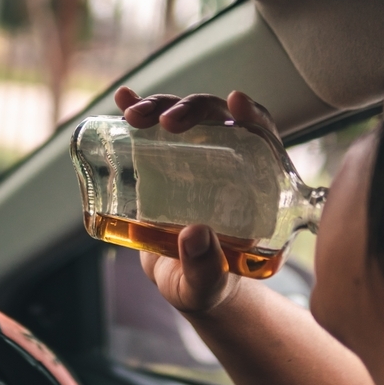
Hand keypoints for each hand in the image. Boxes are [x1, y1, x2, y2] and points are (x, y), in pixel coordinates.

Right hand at [113, 87, 280, 314]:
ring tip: (133, 116)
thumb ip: (206, 267)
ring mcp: (191, 158)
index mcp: (252, 185)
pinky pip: (151, 129)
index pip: (261, 138)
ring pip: (181, 117)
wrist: (182, 285)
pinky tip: (122, 99)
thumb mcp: (208, 284)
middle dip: (191, 109)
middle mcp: (224, 163)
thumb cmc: (207, 285)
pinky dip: (137, 108)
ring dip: (159, 107)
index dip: (252, 115)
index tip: (236, 103)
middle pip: (216, 118)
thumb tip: (195, 233)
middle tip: (166, 122)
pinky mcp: (160, 162)